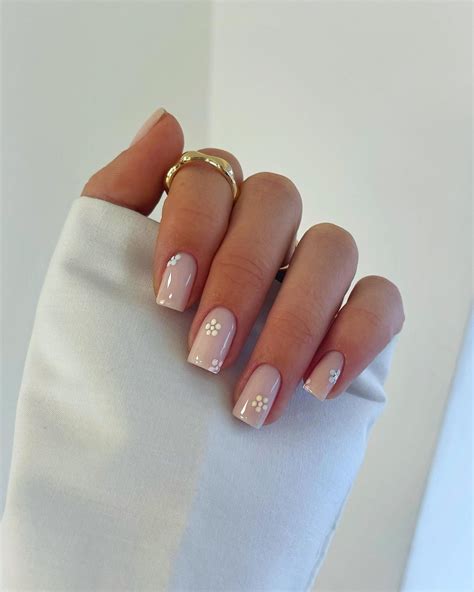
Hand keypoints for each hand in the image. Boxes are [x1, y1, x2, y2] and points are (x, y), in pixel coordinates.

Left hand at [82, 107, 403, 428]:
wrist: (144, 478)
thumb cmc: (111, 382)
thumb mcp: (90, 286)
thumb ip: (116, 199)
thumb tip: (165, 121)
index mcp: (199, 225)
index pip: (212, 172)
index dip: (193, 222)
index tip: (168, 295)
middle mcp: (258, 243)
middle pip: (277, 200)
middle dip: (242, 276)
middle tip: (205, 355)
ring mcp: (307, 283)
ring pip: (332, 246)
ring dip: (294, 319)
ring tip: (254, 396)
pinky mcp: (352, 329)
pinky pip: (382, 300)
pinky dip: (356, 334)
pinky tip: (318, 383)